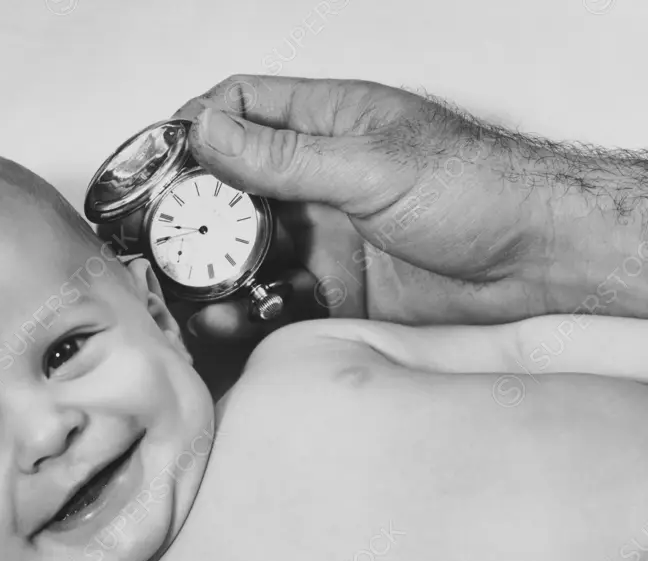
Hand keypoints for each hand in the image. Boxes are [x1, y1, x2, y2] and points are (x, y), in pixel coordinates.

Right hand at [170, 74, 647, 331]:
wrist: (536, 266)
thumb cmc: (478, 188)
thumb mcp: (372, 165)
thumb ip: (287, 157)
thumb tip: (210, 131)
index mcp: (328, 124)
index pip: (242, 108)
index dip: (195, 129)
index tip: (157, 164)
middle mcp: (318, 178)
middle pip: (232, 187)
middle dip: (190, 214)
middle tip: (160, 242)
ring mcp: (323, 234)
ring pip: (248, 248)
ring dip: (216, 271)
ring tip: (194, 293)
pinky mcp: (334, 287)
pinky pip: (276, 297)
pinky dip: (249, 311)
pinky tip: (230, 321)